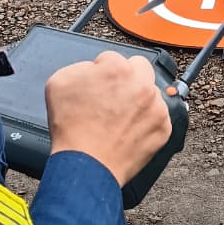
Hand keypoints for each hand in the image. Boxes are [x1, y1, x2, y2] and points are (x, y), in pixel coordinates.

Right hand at [45, 51, 171, 186]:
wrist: (86, 166)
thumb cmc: (71, 128)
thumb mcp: (59, 82)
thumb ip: (81, 67)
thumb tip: (94, 69)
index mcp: (118, 68)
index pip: (112, 58)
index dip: (101, 71)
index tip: (98, 85)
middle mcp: (142, 84)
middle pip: (139, 68)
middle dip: (128, 77)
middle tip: (114, 95)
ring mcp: (156, 107)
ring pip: (151, 92)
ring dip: (139, 99)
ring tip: (119, 118)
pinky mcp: (163, 128)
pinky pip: (158, 116)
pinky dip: (146, 121)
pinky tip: (129, 130)